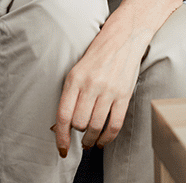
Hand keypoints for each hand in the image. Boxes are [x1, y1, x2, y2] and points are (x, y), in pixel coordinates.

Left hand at [50, 0, 185, 156]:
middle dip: (78, 133)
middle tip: (79, 136)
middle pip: (79, 123)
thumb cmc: (99, 52)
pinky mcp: (124, 94)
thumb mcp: (78, 69)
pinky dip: (107, 137)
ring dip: (91, 139)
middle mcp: (91, 85)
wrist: (125, 35)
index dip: (60, 136)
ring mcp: (109, 90)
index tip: (62, 148)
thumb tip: (60, 124)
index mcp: (75, 78)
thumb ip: (70, 94)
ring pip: (96, 126)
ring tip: (90, 142)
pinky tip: (103, 140)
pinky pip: (114, 124)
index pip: (63, 115)